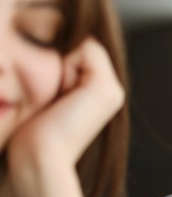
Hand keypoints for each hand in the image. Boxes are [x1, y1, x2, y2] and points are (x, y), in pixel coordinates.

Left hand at [5, 38, 124, 196]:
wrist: (41, 157)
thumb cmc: (32, 133)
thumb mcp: (46, 95)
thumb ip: (58, 72)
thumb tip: (53, 38)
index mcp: (99, 94)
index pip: (79, 51)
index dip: (58, 62)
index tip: (50, 95)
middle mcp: (112, 90)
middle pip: (82, 46)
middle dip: (60, 62)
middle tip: (54, 98)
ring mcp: (113, 89)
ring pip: (84, 45)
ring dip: (61, 65)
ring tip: (57, 98)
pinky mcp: (107, 88)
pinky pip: (85, 48)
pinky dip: (66, 65)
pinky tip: (62, 94)